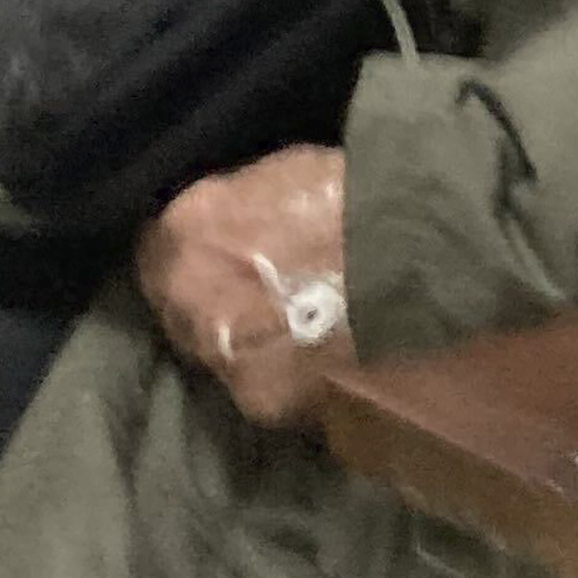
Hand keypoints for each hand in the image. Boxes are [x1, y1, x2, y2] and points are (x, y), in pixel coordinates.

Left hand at [137, 146, 354, 428]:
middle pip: (180, 308)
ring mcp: (222, 355)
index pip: (155, 250)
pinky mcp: (264, 403)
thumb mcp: (282, 174)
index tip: (215, 258)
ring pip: (217, 354)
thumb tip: (226, 228)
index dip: (188, 254)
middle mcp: (188, 297)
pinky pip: (262, 390)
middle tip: (259, 296)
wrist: (422, 261)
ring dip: (247, 344)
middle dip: (211, 302)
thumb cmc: (360, 198)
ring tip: (297, 330)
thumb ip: (236, 207)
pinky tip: (320, 360)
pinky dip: (285, 379)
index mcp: (187, 229)